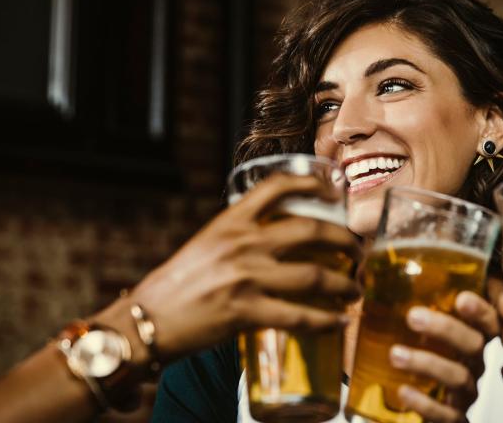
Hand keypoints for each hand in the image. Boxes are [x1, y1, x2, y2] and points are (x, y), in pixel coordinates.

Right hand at [124, 173, 361, 361]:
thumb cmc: (174, 286)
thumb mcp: (207, 245)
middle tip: (359, 251)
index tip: (334, 189)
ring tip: (355, 290)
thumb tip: (276, 239)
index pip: (276, 186)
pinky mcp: (247, 313)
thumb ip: (239, 238)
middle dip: (345, 240)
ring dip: (345, 284)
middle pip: (311, 229)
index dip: (311, 181)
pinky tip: (339, 322)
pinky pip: (300, 317)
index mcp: (230, 221)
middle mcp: (242, 243)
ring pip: (315, 275)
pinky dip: (326, 321)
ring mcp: (247, 278)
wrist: (144, 321)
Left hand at [388, 292, 499, 422]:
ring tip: (395, 354)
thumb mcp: (412, 326)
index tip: (462, 298)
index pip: (487, 317)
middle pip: (473, 343)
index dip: (481, 308)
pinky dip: (425, 403)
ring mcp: (466, 392)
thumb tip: (363, 269)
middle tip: (414, 316)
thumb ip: (398, 298)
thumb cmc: (419, 354)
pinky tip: (403, 391)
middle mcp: (473, 362)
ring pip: (458, 376)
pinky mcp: (455, 419)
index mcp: (470, 334)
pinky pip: (447, 414)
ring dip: (427, 363)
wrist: (419, 407)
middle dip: (446, 328)